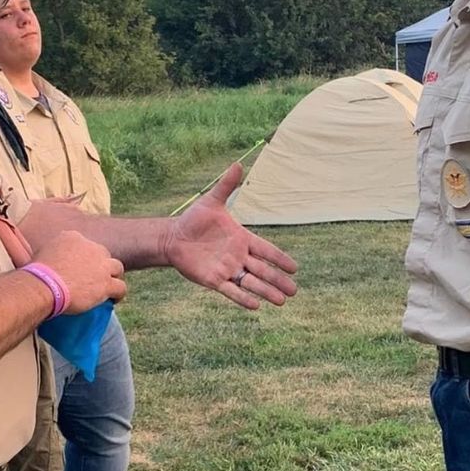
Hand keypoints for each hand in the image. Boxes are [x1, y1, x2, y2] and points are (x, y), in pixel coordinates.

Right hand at [33, 230, 125, 313]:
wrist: (43, 285)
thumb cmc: (36, 273)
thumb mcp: (41, 253)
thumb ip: (51, 253)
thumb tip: (50, 262)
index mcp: (73, 237)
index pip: (85, 245)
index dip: (85, 257)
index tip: (80, 267)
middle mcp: (90, 247)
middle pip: (103, 253)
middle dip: (100, 264)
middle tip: (94, 277)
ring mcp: (101, 265)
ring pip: (117, 268)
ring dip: (113, 276)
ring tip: (108, 286)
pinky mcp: (106, 283)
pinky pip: (121, 287)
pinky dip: (118, 293)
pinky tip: (114, 299)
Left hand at [162, 163, 297, 309]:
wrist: (174, 237)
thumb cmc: (194, 220)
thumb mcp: (211, 201)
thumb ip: (226, 186)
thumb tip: (238, 164)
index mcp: (242, 239)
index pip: (266, 250)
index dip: (280, 259)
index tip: (295, 268)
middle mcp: (238, 256)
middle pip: (263, 270)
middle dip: (279, 280)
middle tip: (295, 291)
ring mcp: (227, 269)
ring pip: (251, 283)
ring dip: (266, 291)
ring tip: (281, 301)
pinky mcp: (214, 280)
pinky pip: (231, 291)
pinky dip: (243, 298)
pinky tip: (256, 306)